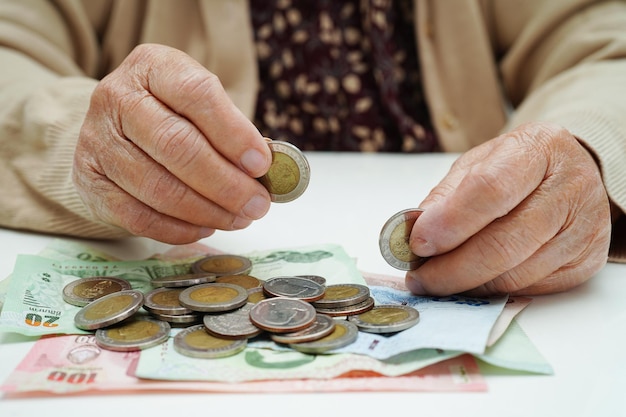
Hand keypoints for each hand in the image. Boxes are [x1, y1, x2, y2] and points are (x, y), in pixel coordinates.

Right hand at [73, 44, 271, 243]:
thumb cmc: (172, 114)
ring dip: (208, 211)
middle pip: (177, 146)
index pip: (196, 95)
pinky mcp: (89, 182)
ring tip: (239, 218)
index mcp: (152, 67)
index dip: (234, 133)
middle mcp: (117, 98)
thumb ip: (232, 130)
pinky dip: (179, 229)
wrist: (114, 129)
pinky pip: (138, 216)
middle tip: (257, 204)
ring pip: (158, 187)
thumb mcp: (201, 104)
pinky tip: (206, 226)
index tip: (262, 164)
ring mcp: (97, 141)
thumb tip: (267, 171)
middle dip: (226, 183)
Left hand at [405, 122, 611, 295]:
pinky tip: (472, 282)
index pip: (491, 189)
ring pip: (516, 274)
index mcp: (539, 148)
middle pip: (504, 243)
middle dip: (452, 268)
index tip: (417, 243)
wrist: (568, 174)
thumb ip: (446, 195)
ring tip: (437, 281)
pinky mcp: (588, 262)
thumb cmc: (516, 168)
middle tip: (419, 278)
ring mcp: (586, 228)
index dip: (450, 222)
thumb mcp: (478, 164)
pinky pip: (530, 288)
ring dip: (467, 285)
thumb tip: (414, 231)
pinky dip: (493, 290)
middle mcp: (572, 187)